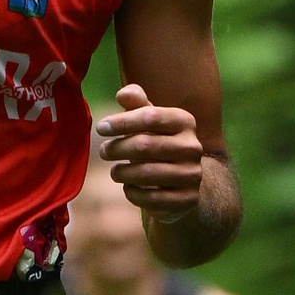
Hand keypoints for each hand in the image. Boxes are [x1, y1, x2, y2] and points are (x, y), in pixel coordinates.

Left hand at [93, 81, 206, 218]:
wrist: (182, 180)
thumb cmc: (157, 142)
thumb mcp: (148, 121)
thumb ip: (136, 103)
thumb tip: (123, 94)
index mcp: (184, 121)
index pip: (150, 116)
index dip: (121, 121)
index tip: (101, 128)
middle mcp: (193, 147)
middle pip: (145, 145)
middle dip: (117, 148)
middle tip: (103, 151)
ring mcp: (193, 174)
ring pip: (146, 173)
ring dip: (122, 172)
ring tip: (115, 171)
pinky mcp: (188, 199)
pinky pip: (152, 198)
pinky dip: (134, 193)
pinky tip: (128, 188)